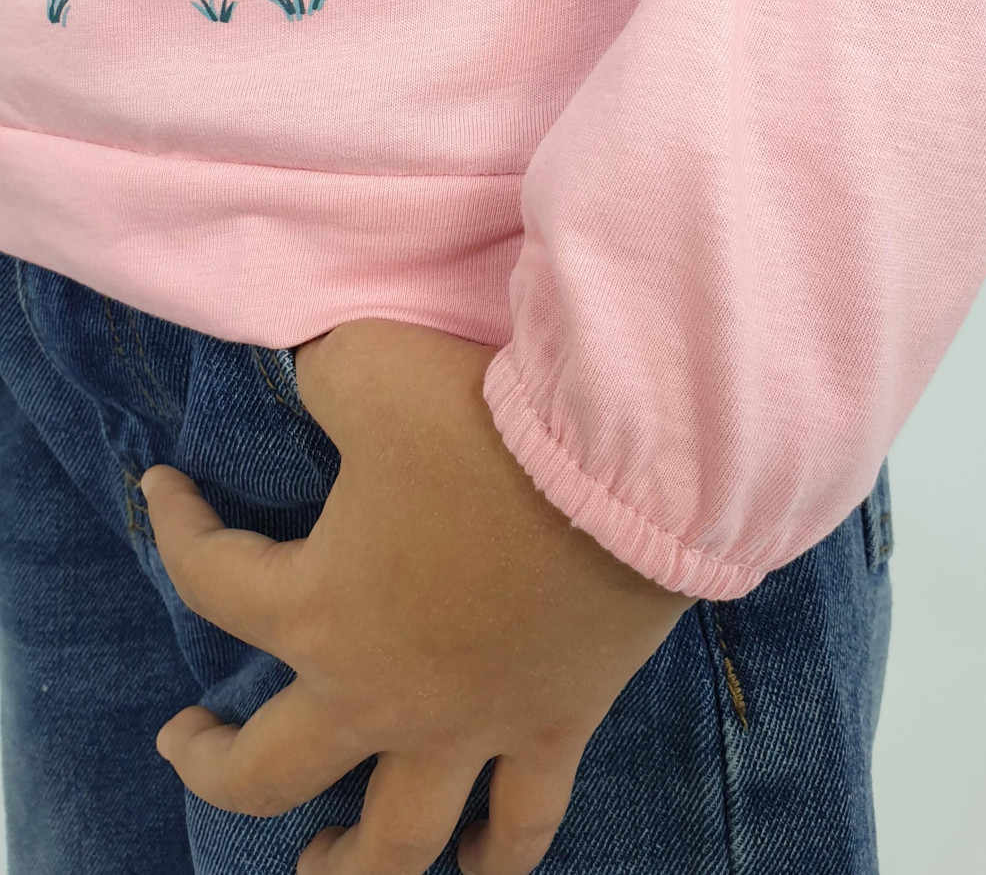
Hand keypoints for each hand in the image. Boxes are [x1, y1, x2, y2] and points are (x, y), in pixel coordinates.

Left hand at [142, 319, 694, 874]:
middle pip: (268, 771)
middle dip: (211, 767)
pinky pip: (525, 820)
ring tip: (316, 861)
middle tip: (184, 742)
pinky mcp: (554, 725)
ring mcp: (470, 725)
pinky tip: (476, 859)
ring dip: (346, 863)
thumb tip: (309, 375)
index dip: (172, 525)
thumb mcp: (367, 366)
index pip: (207, 579)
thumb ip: (319, 380)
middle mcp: (379, 691)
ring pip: (393, 839)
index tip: (159, 482)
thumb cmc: (484, 419)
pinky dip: (497, 852)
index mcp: (320, 608)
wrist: (620, 462)